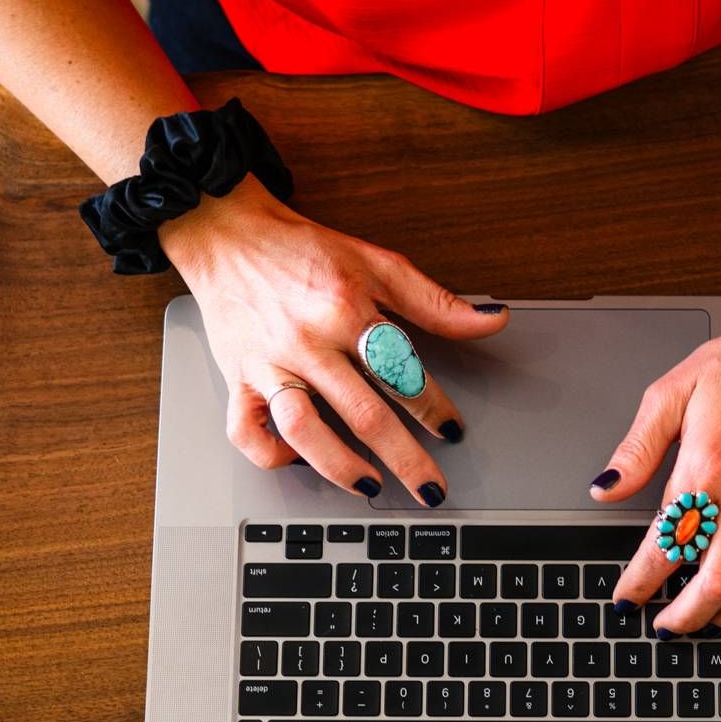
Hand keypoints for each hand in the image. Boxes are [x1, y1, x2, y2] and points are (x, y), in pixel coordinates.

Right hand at [162, 178, 507, 504]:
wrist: (227, 233)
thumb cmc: (301, 250)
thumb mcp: (376, 263)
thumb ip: (435, 301)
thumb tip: (492, 320)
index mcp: (346, 310)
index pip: (402, 371)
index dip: (434, 407)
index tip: (452, 431)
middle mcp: (308, 342)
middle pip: (364, 413)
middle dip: (405, 458)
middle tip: (431, 488)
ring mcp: (270, 364)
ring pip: (303, 429)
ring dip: (339, 465)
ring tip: (370, 485)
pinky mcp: (236, 378)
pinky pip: (246, 430)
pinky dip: (271, 453)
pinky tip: (298, 460)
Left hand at [594, 297, 720, 632]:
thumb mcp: (672, 391)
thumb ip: (637, 448)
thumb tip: (605, 488)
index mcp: (706, 468)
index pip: (667, 544)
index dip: (641, 582)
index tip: (627, 598)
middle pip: (717, 581)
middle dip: (686, 616)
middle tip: (666, 626)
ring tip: (709, 622)